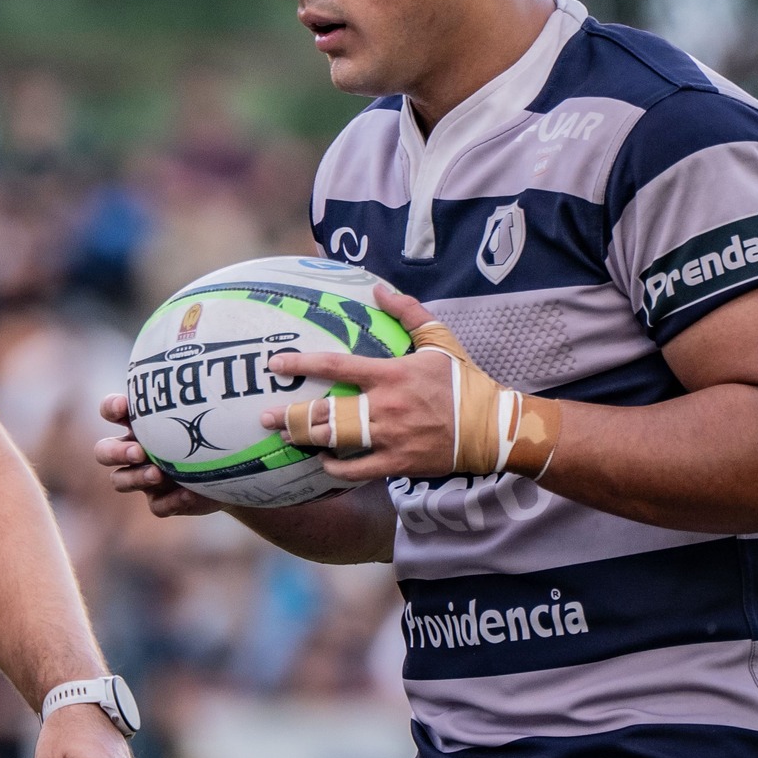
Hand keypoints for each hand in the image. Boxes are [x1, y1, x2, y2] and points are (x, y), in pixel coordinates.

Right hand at [93, 392, 224, 517]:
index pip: (111, 410)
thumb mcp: (212, 410)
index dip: (111, 408)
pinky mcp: (162, 501)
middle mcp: (135, 450)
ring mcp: (146, 478)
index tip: (123, 406)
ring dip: (136, 478)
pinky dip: (171, 501)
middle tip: (139, 451)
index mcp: (139, 422)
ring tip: (158, 474)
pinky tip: (188, 494)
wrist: (232, 467)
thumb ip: (210, 398)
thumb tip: (235, 382)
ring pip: (120, 481)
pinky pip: (157, 506)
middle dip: (116, 451)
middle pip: (104, 451)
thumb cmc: (215, 427)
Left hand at [259, 286, 458, 481]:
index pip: (337, 366)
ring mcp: (390, 437)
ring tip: (285, 437)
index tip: (274, 364)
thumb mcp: (440, 340)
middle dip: (291, 416)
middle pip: (326, 412)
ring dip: (306, 440)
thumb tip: (379, 287)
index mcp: (391, 374)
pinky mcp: (398, 463)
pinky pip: (356, 470)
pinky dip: (334, 467)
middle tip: (265, 416)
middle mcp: (385, 406)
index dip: (302, 364)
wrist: (493, 428)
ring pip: (336, 441)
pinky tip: (321, 461)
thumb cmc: (465, 382)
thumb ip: (408, 312)